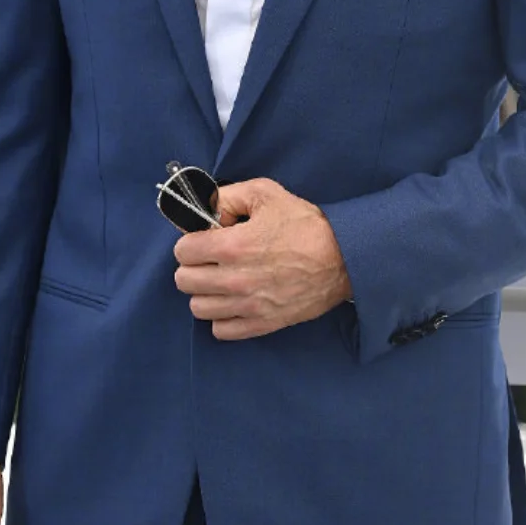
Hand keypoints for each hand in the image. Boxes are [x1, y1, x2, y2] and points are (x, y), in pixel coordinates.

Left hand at [174, 177, 350, 339]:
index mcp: (232, 245)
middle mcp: (235, 279)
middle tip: (210, 259)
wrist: (343, 258)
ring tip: (221, 281)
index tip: (204, 239)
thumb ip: (227, 196)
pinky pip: (221, 330)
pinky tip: (233, 301)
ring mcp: (247, 305)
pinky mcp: (261, 323)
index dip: (191, 241)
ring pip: (198, 308)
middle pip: (184, 281)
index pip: (183, 251)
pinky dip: (221, 317)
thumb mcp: (265, 194)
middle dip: (193, 266)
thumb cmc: (304, 224)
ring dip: (205, 293)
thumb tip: (204, 208)